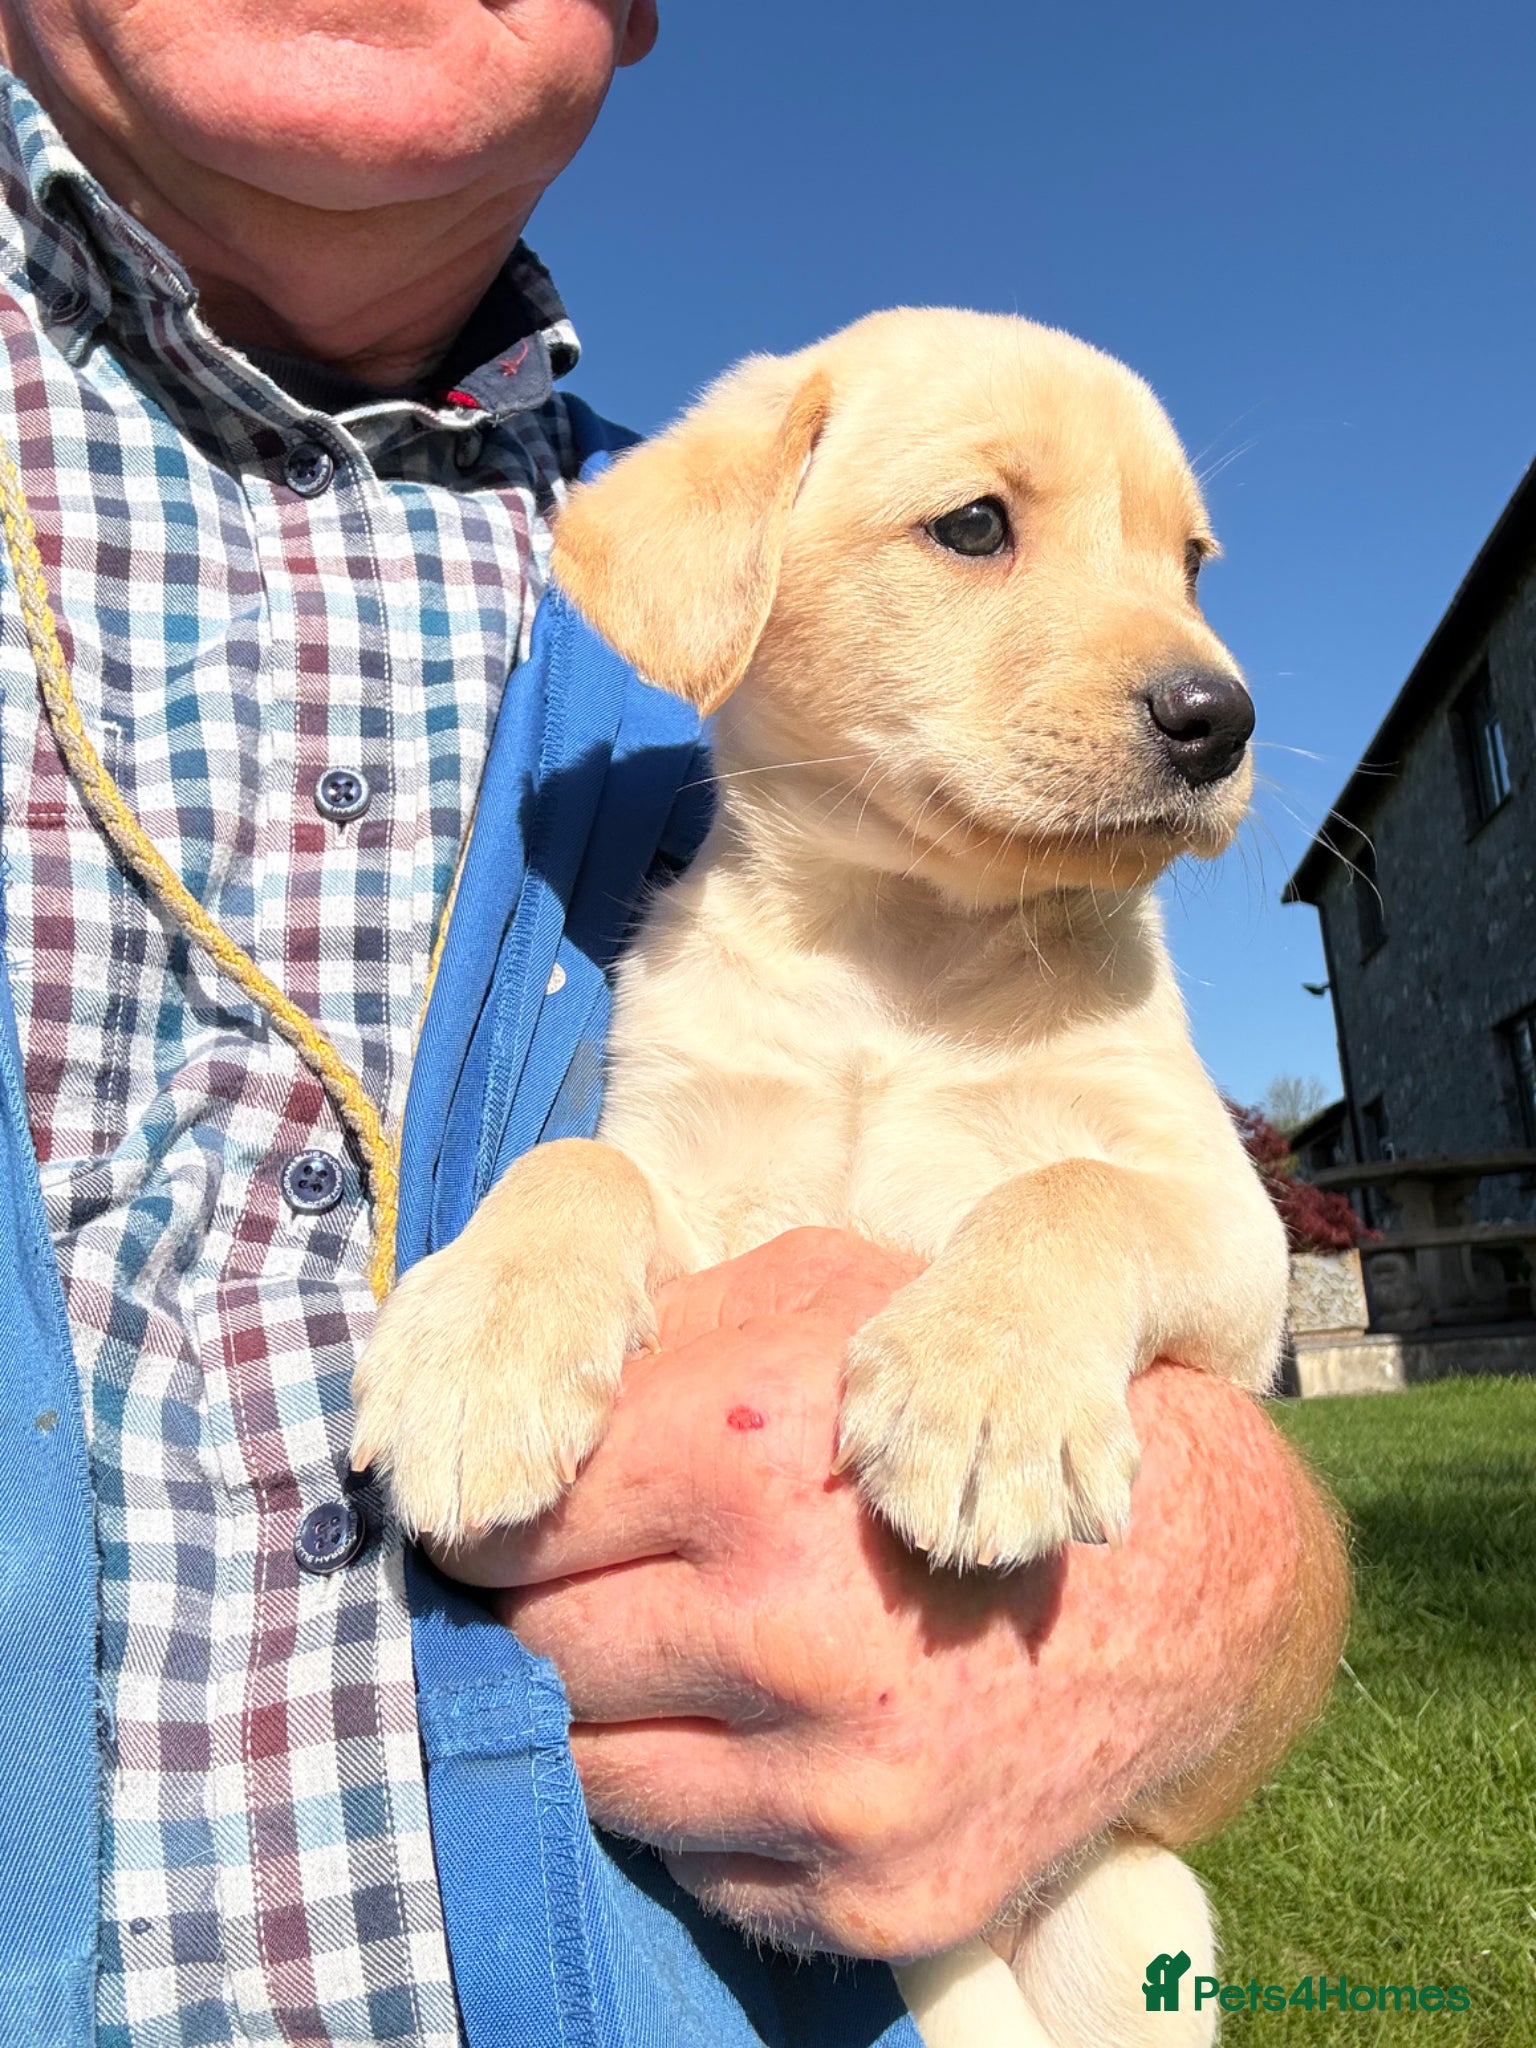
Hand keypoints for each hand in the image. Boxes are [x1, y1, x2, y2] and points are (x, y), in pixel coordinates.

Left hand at [430, 1228, 1345, 1959]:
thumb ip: (656, 1335)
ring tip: (663, 1654)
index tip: (508, 1528)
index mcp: (748, 1463)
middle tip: (582, 1589)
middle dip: (539, 1617)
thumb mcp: (822, 1304)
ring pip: (592, 1771)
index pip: (511, 1532)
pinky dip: (699, 1800)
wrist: (1177, 1591)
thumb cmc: (965, 1413)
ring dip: (606, 1715)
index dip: (490, 1528)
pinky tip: (756, 1731)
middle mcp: (784, 1634)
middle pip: (537, 1656)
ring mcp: (832, 1786)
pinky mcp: (870, 1897)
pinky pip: (692, 1862)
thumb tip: (506, 1406)